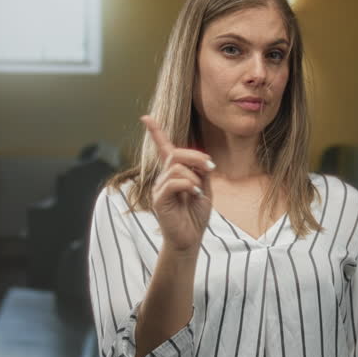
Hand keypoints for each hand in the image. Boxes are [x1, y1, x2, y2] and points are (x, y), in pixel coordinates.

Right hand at [141, 115, 213, 253]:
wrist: (190, 239)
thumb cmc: (195, 215)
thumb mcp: (203, 189)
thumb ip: (201, 173)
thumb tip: (202, 159)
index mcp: (173, 174)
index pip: (163, 150)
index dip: (156, 133)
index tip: (147, 117)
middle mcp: (163, 179)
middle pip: (176, 154)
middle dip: (196, 156)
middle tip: (210, 167)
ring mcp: (159, 189)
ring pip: (176, 167)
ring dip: (194, 176)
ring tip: (199, 190)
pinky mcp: (159, 200)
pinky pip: (174, 182)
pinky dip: (189, 185)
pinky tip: (194, 195)